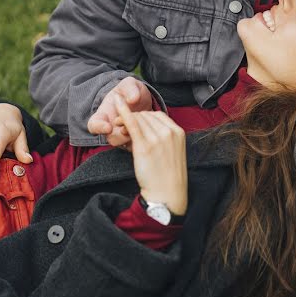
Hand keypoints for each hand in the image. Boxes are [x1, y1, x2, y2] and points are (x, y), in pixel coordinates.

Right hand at [87, 77, 153, 146]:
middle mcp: (111, 130)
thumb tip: (133, 99)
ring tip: (144, 124)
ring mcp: (124, 137)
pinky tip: (152, 126)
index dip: (99, 128)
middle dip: (123, 134)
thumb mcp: (129, 84)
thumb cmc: (130, 92)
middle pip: (113, 139)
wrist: (141, 100)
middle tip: (130, 126)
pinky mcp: (137, 141)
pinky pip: (141, 145)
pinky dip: (148, 136)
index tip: (108, 127)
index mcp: (103, 115)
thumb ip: (130, 88)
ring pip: (128, 144)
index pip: (94, 125)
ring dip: (137, 135)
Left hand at [116, 100, 186, 215]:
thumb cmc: (168, 176)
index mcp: (177, 132)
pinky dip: (123, 112)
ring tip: (120, 131)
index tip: (135, 124)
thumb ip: (164, 138)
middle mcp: (168, 132)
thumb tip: (148, 129)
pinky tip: (118, 102)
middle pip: (146, 115)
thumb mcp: (172, 151)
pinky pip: (132, 124)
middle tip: (122, 127)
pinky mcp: (144, 146)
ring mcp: (157, 138)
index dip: (144, 118)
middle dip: (133, 118)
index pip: (157, 115)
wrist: (167, 194)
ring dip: (126, 121)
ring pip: (138, 119)